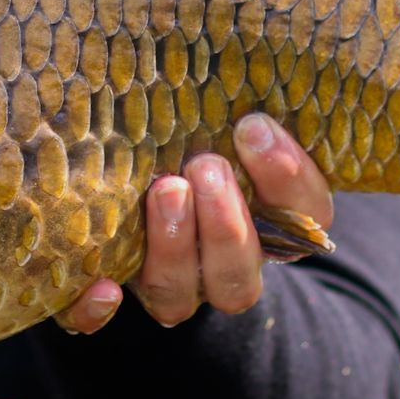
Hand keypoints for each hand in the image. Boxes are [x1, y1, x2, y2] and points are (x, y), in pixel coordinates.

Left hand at [55, 113, 332, 333]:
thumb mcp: (223, 123)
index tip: (253, 126)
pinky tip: (102, 287)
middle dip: (226, 223)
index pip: (304, 216)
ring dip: (173, 247)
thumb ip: (236, 112)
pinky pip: (96, 322)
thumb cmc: (191, 140)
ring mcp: (168, 288)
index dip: (287, 179)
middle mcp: (223, 267)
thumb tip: (247, 76)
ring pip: (177, 296)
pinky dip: (95, 311)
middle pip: (238, 274)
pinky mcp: (108, 296)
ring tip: (165, 190)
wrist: (135, 183)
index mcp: (270, 225)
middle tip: (207, 166)